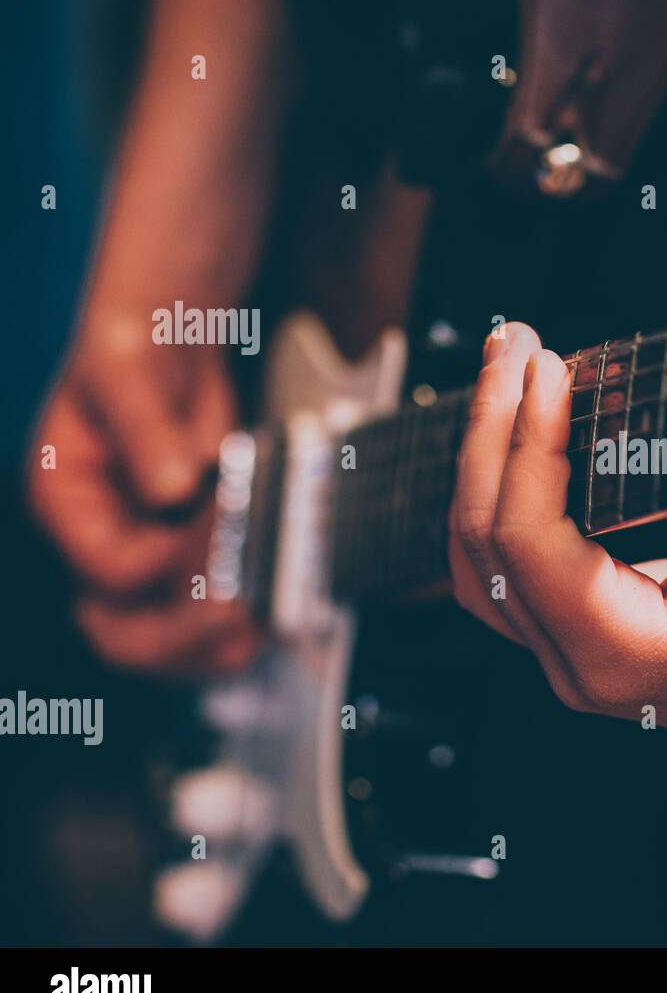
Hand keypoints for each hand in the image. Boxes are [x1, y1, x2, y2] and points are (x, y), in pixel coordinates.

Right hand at [28, 316, 258, 675]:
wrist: (168, 346)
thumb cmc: (136, 352)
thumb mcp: (128, 372)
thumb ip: (145, 430)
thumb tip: (171, 487)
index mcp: (65, 502)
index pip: (112, 569)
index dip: (171, 565)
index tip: (229, 534)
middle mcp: (97, 542)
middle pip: (119, 631)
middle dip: (182, 636)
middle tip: (242, 617)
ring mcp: (140, 558)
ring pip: (162, 640)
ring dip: (212, 647)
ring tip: (264, 630)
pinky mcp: (184, 561)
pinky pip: (199, 617)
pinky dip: (234, 626)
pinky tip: (274, 616)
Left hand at [448, 324, 666, 736]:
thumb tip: (653, 410)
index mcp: (624, 654)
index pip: (527, 542)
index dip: (525, 444)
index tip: (549, 370)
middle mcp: (580, 666)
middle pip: (484, 544)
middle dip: (490, 431)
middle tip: (511, 346)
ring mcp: (570, 655)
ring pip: (479, 557)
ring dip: (484, 458)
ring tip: (506, 376)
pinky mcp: (577, 633)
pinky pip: (505, 565)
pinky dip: (502, 492)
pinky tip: (517, 435)